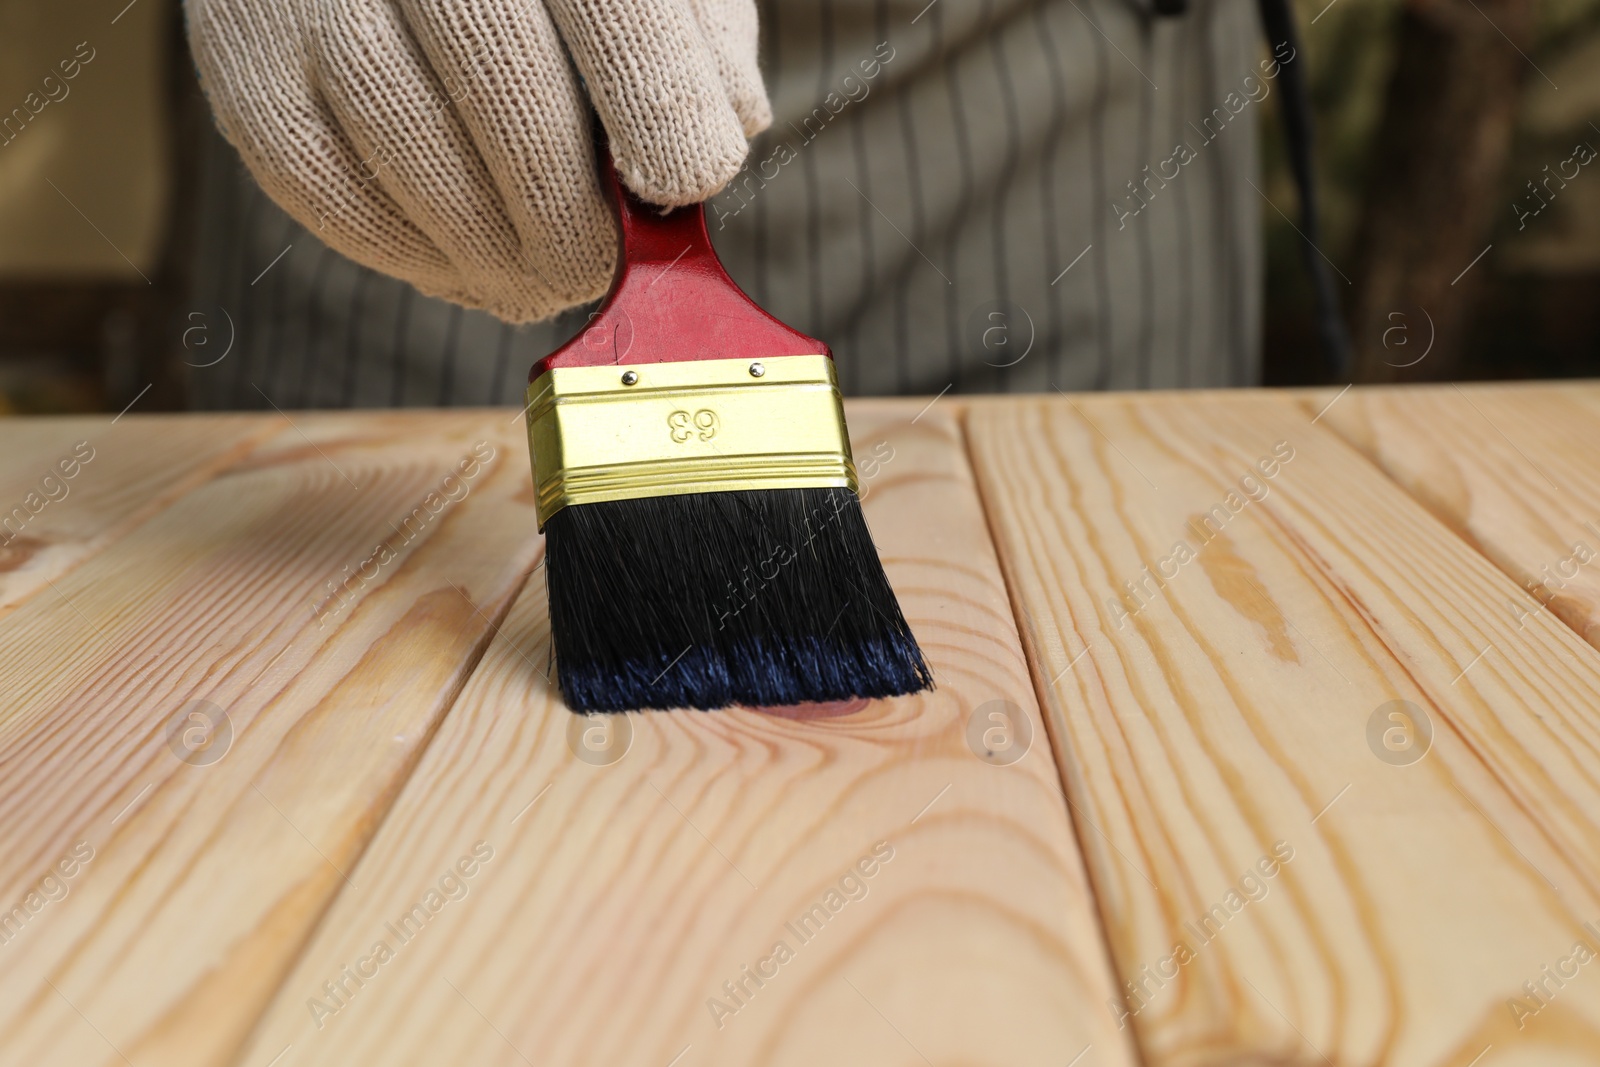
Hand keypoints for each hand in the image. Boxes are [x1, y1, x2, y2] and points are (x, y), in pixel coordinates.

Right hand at [186, 0, 770, 321]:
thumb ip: (696, 30)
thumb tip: (728, 128)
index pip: (609, 3)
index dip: (659, 107)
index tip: (688, 182)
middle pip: (503, 84)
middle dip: (571, 210)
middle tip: (603, 268)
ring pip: (409, 145)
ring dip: (497, 252)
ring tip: (545, 281)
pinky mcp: (244, 67)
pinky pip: (324, 188)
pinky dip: (408, 253)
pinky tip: (466, 265)